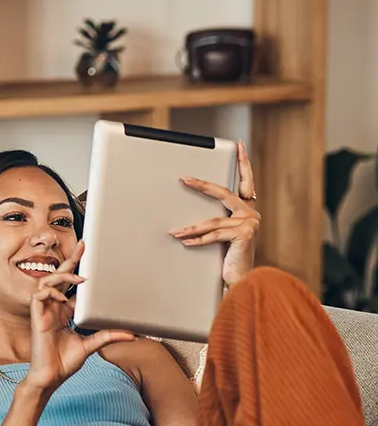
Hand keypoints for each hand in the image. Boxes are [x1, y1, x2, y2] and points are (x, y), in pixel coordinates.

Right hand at [26, 241, 134, 393]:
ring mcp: (44, 311)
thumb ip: (107, 336)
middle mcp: (53, 308)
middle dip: (70, 261)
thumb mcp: (91, 345)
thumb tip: (130, 334)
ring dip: (62, 277)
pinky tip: (62, 297)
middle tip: (83, 246)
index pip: (70, 286)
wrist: (51, 376)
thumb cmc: (65, 362)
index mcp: (64, 312)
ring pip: (47, 281)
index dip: (78, 270)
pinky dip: (50, 292)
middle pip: (59, 277)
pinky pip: (39, 295)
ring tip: (79, 280)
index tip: (89, 257)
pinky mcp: (36, 317)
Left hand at [169, 140, 260, 287]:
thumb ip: (216, 221)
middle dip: (202, 186)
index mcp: (247, 209)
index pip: (246, 181)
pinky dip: (197, 240)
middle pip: (223, 194)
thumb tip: (189, 215)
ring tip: (174, 231)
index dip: (243, 162)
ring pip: (213, 220)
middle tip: (185, 179)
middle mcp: (251, 213)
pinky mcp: (244, 235)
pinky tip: (184, 241)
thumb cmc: (230, 258)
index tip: (239, 145)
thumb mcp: (223, 235)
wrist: (242, 280)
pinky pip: (214, 235)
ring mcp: (249, 223)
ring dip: (191, 227)